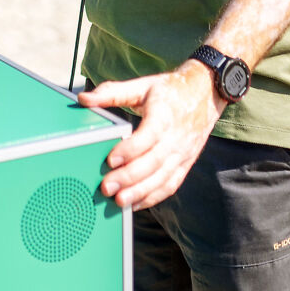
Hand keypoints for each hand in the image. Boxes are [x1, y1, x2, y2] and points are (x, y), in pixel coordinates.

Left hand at [75, 61, 224, 209]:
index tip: (110, 160)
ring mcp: (182, 154)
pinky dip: (153, 197)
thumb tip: (84, 98)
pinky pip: (170, 185)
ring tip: (119, 202)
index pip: (148, 137)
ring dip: (140, 193)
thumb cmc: (170, 91)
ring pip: (162, 178)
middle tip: (106, 188)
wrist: (205, 94)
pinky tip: (135, 204)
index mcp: (165, 115)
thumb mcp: (142, 86)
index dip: (129, 150)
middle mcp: (176, 138)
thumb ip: (112, 92)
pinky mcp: (185, 164)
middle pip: (153, 162)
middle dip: (129, 178)